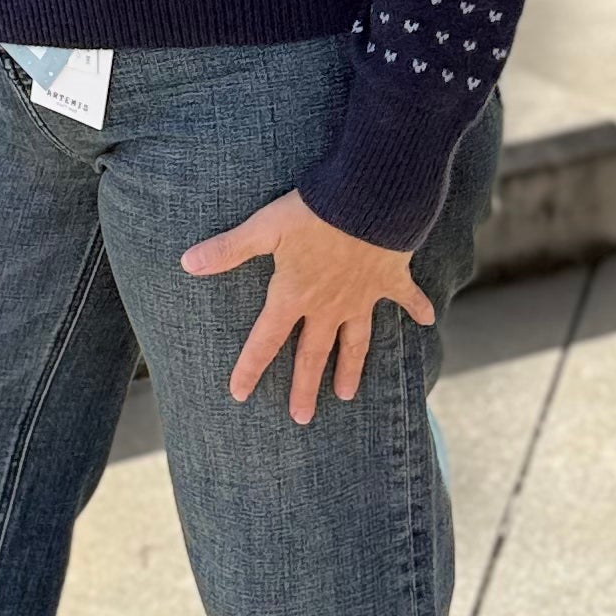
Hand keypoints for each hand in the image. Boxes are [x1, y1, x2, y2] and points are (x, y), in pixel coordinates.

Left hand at [181, 188, 432, 424]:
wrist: (372, 198)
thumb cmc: (315, 211)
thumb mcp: (264, 227)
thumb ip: (228, 249)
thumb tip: (187, 263)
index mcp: (294, 296)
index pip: (266, 340)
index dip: (250, 367)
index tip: (239, 395)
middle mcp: (328, 305)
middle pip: (313, 354)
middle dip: (304, 387)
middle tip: (301, 417)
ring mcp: (362, 296)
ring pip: (356, 341)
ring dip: (351, 368)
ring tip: (346, 394)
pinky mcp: (390, 278)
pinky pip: (406, 298)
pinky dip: (417, 308)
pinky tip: (428, 320)